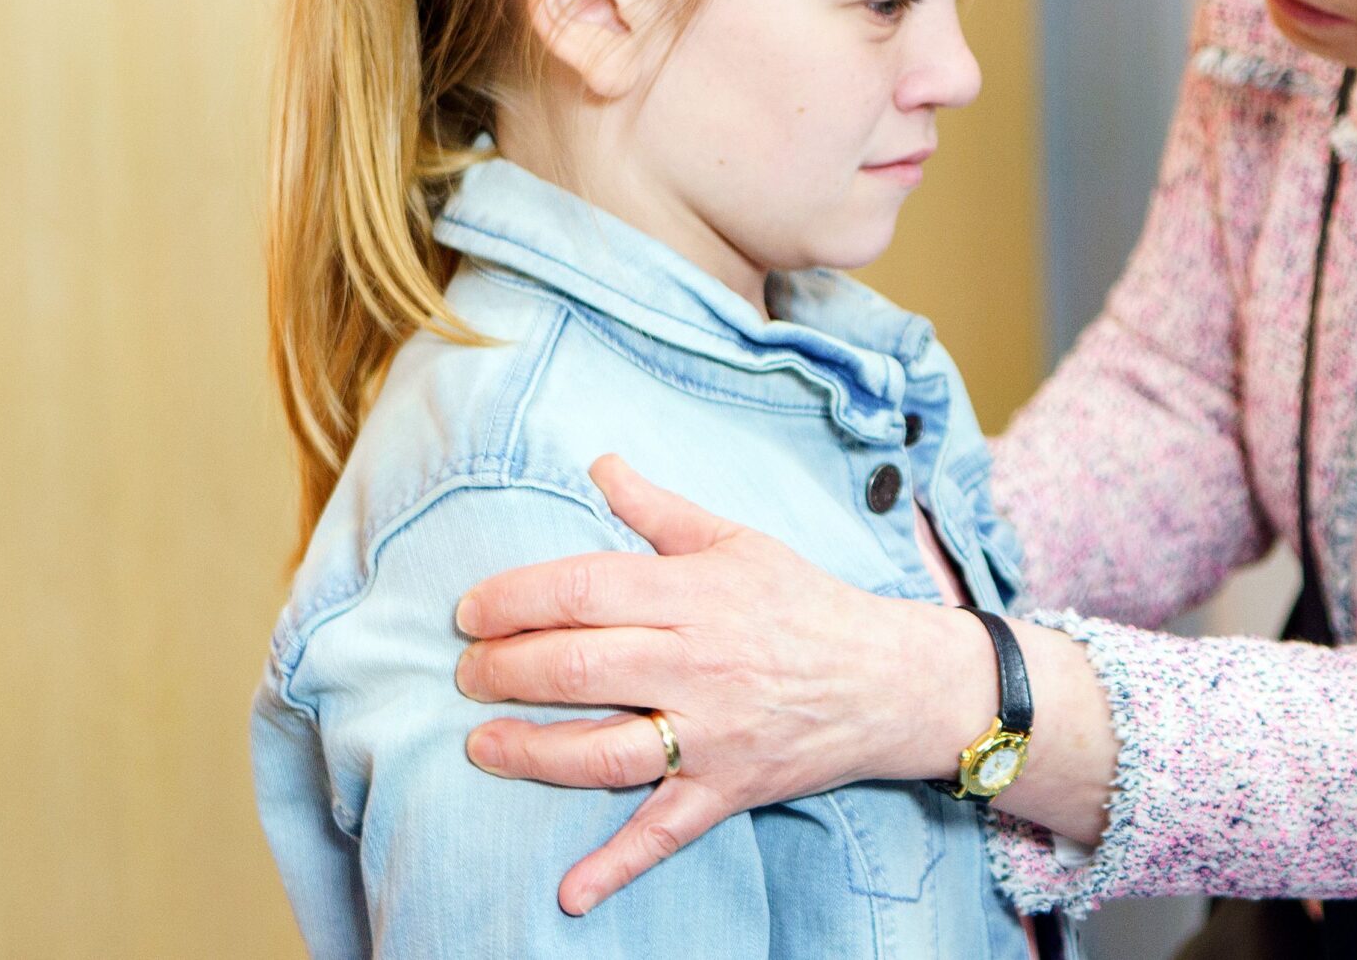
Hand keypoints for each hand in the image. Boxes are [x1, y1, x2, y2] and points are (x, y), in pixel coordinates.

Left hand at [453, 455, 989, 914]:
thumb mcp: (738, 542)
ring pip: (604, 750)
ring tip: (481, 744)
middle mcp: (701, 664)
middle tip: (467, 673)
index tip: (470, 610)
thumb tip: (598, 464)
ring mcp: (713, 734)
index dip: (515, 599)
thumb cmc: (805, 602)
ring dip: (530, 753)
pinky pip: (665, 831)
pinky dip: (617, 865)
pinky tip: (569, 892)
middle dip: (504, 671)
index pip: (586, 588)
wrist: (889, 677)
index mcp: (699, 594)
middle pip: (580, 667)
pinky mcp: (727, 788)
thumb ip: (660, 509)